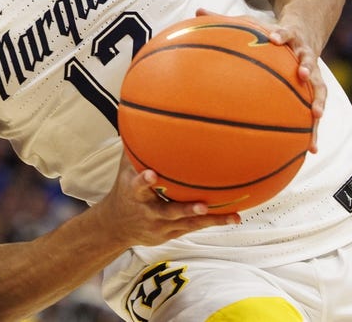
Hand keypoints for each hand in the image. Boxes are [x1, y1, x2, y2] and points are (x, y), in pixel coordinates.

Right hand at [94, 152, 238, 248]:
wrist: (118, 225)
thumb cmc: (125, 190)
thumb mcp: (124, 170)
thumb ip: (134, 150)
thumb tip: (139, 118)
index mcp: (135, 193)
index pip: (137, 186)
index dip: (144, 181)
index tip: (152, 175)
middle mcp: (149, 212)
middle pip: (169, 212)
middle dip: (185, 210)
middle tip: (201, 205)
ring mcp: (162, 225)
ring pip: (188, 223)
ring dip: (210, 220)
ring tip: (232, 216)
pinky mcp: (172, 233)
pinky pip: (195, 227)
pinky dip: (214, 222)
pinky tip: (233, 217)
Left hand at [196, 7, 326, 152]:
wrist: (304, 34)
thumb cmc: (270, 33)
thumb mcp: (251, 23)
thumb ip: (225, 19)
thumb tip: (197, 9)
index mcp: (288, 38)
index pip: (286, 33)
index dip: (281, 35)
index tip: (274, 38)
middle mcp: (304, 55)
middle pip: (309, 62)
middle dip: (307, 68)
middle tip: (303, 76)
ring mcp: (312, 74)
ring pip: (319, 88)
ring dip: (318, 101)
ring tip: (316, 116)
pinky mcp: (314, 91)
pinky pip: (314, 111)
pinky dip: (314, 130)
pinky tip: (312, 150)